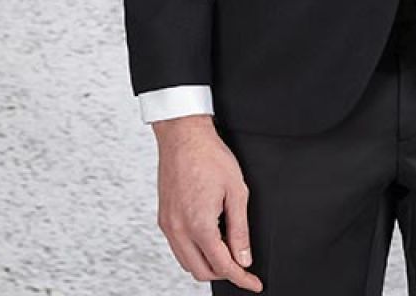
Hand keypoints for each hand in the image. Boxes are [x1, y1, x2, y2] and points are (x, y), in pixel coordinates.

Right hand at [153, 114, 262, 289]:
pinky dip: (193, 252)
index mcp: (199, 224)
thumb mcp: (236, 190)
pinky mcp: (163, 218)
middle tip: (242, 264)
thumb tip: (244, 257)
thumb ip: (240, 229)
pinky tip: (207, 239)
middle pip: (201, 272)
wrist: (183, 135)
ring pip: (187, 263)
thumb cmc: (209, 155)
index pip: (222, 265)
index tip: (253, 283)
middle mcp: (178, 229)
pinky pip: (177, 248)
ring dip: (207, 264)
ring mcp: (167, 225)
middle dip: (224, 273)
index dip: (241, 278)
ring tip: (226, 250)